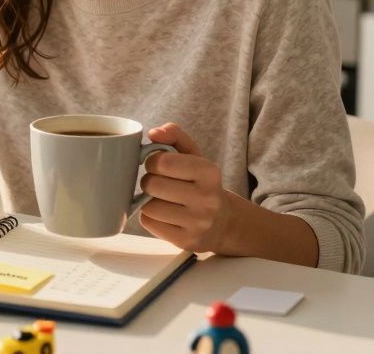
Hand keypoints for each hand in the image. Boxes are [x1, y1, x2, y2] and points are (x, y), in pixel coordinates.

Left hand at [137, 123, 233, 253]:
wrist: (224, 223)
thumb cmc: (201, 184)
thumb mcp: (194, 156)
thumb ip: (174, 135)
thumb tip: (153, 133)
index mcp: (209, 172)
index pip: (162, 162)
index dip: (152, 161)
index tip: (158, 165)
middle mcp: (207, 199)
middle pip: (152, 185)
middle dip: (150, 181)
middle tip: (159, 183)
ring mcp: (198, 223)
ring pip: (148, 206)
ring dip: (149, 201)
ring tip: (163, 200)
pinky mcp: (187, 241)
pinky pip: (149, 223)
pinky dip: (151, 217)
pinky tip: (165, 215)